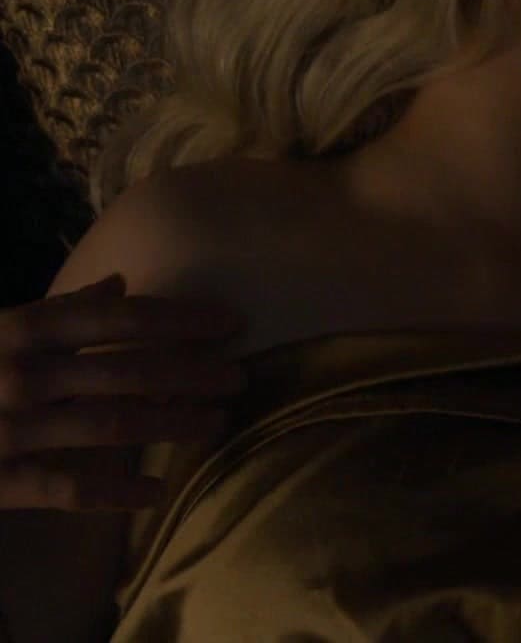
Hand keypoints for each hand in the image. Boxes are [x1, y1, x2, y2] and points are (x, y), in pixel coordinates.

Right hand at [0, 275, 246, 511]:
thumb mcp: (1, 331)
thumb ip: (61, 312)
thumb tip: (121, 284)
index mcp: (21, 330)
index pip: (116, 318)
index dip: (179, 318)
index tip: (231, 321)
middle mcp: (20, 375)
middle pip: (126, 371)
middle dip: (191, 372)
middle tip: (240, 375)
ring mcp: (9, 429)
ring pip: (109, 427)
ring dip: (171, 424)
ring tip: (217, 422)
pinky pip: (66, 488)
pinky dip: (115, 492)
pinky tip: (156, 492)